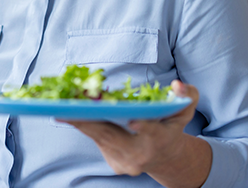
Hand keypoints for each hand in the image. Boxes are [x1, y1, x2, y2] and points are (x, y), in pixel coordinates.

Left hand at [61, 81, 210, 187]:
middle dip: (90, 120)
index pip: (152, 133)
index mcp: (160, 140)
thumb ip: (188, 96)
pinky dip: (82, 124)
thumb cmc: (172, 127)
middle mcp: (141, 155)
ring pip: (99, 138)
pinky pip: (95, 140)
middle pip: (112, 136)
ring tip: (59, 104)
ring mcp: (125, 162)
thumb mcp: (184, 110)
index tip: (133, 121)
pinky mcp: (113, 162)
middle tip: (67, 107)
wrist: (165, 157)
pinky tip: (67, 111)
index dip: (143, 128)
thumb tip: (178, 84)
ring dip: (79, 120)